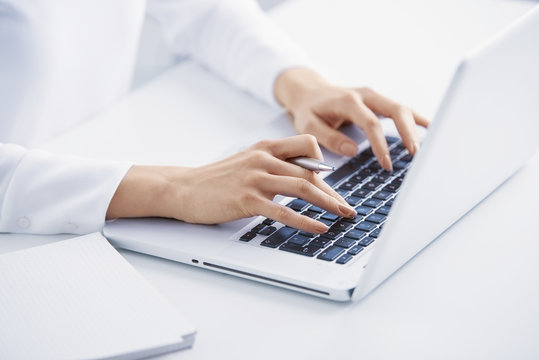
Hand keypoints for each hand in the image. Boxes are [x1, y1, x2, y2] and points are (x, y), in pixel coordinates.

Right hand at [107, 135, 356, 232]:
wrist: (184, 188)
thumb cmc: (216, 179)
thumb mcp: (247, 162)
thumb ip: (272, 166)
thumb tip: (302, 180)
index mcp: (265, 147)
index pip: (307, 146)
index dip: (324, 164)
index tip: (331, 184)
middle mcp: (264, 159)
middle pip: (311, 171)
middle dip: (332, 191)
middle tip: (347, 207)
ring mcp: (256, 179)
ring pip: (302, 188)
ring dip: (328, 203)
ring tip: (343, 216)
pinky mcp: (248, 200)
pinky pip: (284, 210)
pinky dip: (305, 220)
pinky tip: (319, 227)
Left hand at [274, 68, 429, 170]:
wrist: (310, 92)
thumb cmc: (309, 110)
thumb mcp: (309, 125)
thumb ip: (329, 138)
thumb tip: (352, 151)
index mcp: (348, 102)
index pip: (370, 123)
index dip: (380, 144)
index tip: (386, 164)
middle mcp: (365, 95)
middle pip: (395, 110)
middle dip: (408, 132)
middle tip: (415, 155)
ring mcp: (374, 96)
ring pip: (401, 108)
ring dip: (414, 128)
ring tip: (422, 150)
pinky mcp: (379, 101)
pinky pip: (401, 109)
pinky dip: (416, 118)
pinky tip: (430, 128)